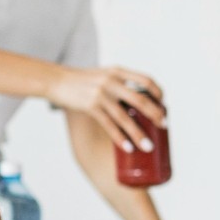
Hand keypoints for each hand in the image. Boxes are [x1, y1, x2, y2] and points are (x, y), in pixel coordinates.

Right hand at [50, 65, 164, 152]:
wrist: (55, 80)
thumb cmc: (79, 80)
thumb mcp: (101, 75)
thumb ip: (117, 83)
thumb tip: (134, 102)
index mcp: (117, 71)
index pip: (146, 80)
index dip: (158, 92)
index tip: (163, 104)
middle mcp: (111, 81)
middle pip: (140, 100)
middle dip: (155, 115)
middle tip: (163, 126)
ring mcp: (101, 94)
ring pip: (125, 118)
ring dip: (138, 134)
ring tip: (148, 147)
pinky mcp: (90, 106)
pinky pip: (109, 125)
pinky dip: (119, 138)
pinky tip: (126, 147)